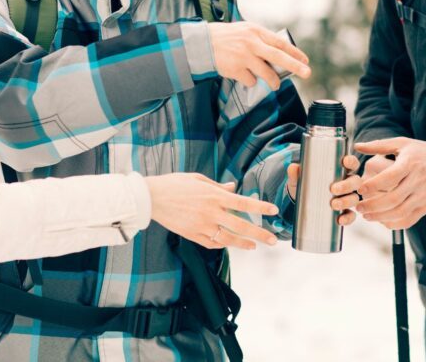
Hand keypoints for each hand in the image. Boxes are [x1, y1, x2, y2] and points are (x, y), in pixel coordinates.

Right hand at [146, 173, 279, 250]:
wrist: (152, 198)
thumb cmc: (175, 184)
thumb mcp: (199, 179)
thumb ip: (218, 186)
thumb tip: (234, 188)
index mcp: (214, 196)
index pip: (243, 203)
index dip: (260, 208)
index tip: (273, 211)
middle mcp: (211, 212)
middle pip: (240, 226)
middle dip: (259, 234)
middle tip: (273, 240)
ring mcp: (202, 226)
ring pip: (228, 239)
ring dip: (243, 243)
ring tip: (254, 246)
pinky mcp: (192, 235)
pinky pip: (212, 243)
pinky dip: (222, 244)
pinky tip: (230, 243)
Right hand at [207, 22, 310, 88]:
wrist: (203, 43)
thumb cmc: (227, 37)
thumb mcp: (245, 31)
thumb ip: (261, 39)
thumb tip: (279, 54)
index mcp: (256, 32)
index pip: (280, 43)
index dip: (294, 53)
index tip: (305, 60)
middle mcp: (251, 43)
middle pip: (278, 57)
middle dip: (295, 66)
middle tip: (307, 73)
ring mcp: (244, 57)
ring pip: (266, 73)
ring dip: (273, 81)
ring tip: (275, 84)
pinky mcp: (236, 69)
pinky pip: (251, 81)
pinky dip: (251, 81)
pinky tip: (244, 76)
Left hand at [287, 155, 361, 225]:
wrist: (302, 204)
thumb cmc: (306, 185)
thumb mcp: (300, 179)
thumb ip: (296, 173)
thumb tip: (293, 167)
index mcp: (340, 170)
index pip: (351, 163)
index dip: (351, 161)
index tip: (345, 162)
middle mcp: (347, 183)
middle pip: (355, 182)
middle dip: (347, 185)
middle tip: (333, 189)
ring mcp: (347, 198)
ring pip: (354, 198)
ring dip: (346, 201)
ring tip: (333, 205)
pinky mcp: (345, 212)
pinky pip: (351, 215)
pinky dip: (347, 218)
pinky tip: (340, 220)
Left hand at [352, 138, 425, 229]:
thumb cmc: (423, 152)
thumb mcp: (403, 143)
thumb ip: (379, 145)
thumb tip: (357, 146)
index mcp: (410, 164)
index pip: (390, 177)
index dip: (373, 185)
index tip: (360, 189)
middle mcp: (417, 181)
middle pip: (393, 199)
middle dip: (372, 205)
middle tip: (359, 206)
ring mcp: (423, 196)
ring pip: (399, 212)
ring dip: (380, 217)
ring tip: (366, 215)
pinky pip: (409, 220)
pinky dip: (394, 224)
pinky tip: (382, 220)